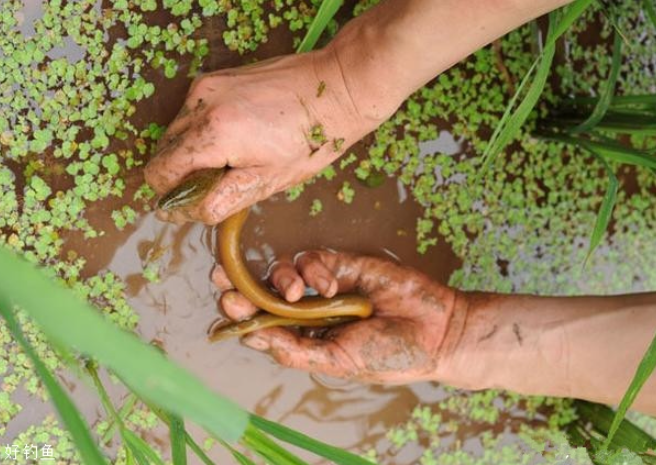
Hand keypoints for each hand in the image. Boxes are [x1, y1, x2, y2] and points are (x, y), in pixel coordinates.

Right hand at [144, 49, 387, 224]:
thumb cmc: (311, 140)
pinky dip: (202, 131)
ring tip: (233, 159)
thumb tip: (181, 213)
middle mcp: (200, 104)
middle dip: (182, 174)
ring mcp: (206, 86)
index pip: (160, 173)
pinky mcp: (215, 77)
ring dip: (192, 153)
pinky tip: (236, 137)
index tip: (195, 203)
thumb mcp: (267, 181)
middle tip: (222, 182)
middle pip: (163, 152)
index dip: (172, 196)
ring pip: (175, 132)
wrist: (336, 88)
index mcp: (213, 134)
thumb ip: (219, 200)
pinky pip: (191, 112)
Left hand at [212, 250, 466, 383]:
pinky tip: (331, 284)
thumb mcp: (338, 362)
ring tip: (296, 293)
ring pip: (282, 271)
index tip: (226, 305)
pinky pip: (312, 259)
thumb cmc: (388, 355)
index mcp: (304, 339)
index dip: (240, 314)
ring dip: (280, 279)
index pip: (261, 324)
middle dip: (240, 285)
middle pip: (262, 292)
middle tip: (221, 279)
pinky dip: (315, 269)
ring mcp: (324, 285)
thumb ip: (297, 350)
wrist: (434, 330)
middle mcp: (308, 311)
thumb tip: (254, 337)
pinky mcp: (342, 263)